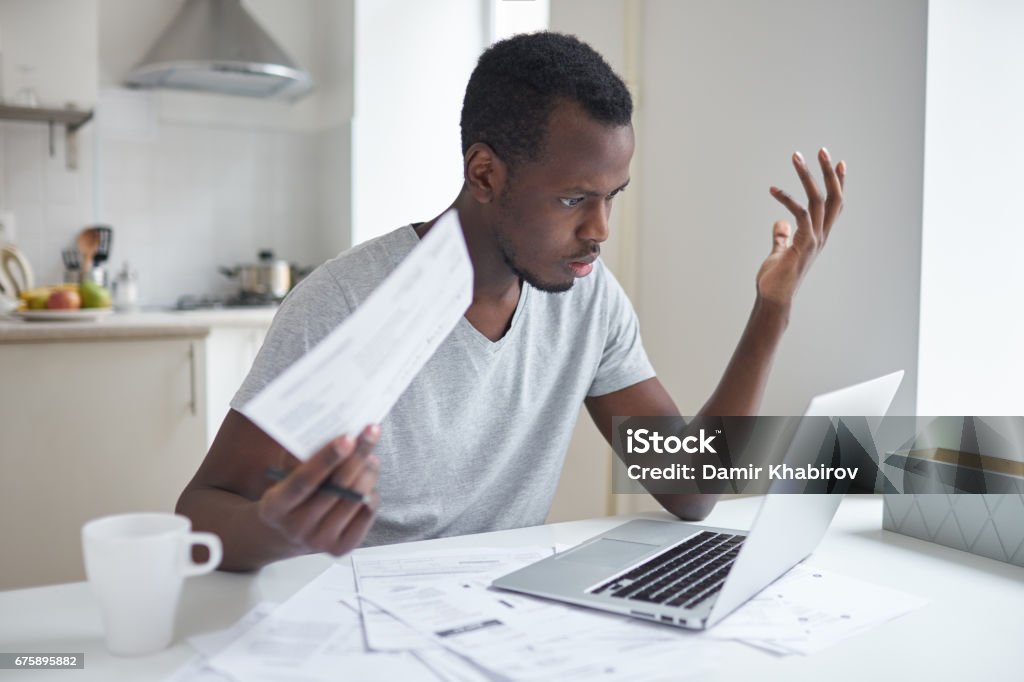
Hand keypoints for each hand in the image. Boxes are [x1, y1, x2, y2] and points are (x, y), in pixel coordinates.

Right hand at [256, 424, 380, 556]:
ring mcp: (320, 541)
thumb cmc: (289, 493)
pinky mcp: (341, 548)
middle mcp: (297, 528)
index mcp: (275, 507)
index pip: (304, 481)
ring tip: (369, 456)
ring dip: (367, 473)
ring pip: (354, 500)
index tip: (348, 437)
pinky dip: (370, 493)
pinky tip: (367, 480)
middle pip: (336, 490)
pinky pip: (365, 514)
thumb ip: (302, 456)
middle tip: (371, 432)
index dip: (327, 459)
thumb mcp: (284, 474)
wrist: (286, 533)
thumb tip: (335, 432)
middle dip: (357, 457)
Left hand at [756, 148, 845, 307]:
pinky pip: (800, 215)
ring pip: (818, 200)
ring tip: (796, 157)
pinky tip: (773, 189)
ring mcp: (814, 240)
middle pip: (832, 197)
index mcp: (818, 235)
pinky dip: (787, 199)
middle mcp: (821, 235)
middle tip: (822, 150)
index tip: (839, 162)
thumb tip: (780, 223)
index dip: (838, 183)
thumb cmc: (776, 279)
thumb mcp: (779, 252)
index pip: (833, 204)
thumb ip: (782, 237)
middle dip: (829, 172)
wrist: (773, 300)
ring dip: (807, 176)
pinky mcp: (803, 245)